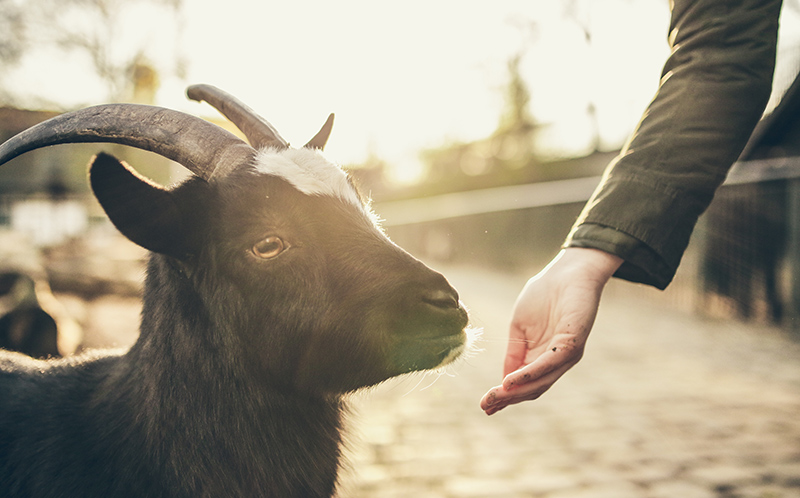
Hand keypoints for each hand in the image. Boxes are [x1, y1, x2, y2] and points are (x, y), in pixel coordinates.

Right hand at [480, 248, 621, 414]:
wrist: (566, 272)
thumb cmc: (544, 295)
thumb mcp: (519, 328)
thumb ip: (513, 353)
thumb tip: (504, 381)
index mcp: (541, 357)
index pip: (523, 384)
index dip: (504, 396)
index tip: (484, 404)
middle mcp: (555, 361)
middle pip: (531, 389)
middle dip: (507, 399)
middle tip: (485, 406)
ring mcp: (566, 355)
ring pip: (540, 382)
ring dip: (516, 392)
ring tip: (495, 396)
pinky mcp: (572, 344)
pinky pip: (549, 365)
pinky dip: (528, 374)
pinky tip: (510, 380)